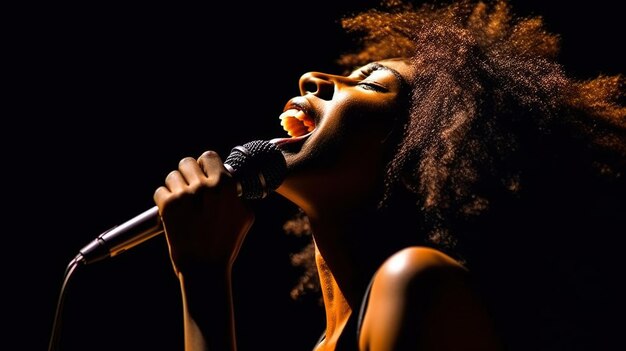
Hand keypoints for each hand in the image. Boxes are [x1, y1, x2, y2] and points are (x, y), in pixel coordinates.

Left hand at [153, 150, 254, 273]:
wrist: (205, 268)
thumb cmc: (227, 244)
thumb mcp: (245, 217)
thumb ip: (238, 196)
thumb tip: (234, 185)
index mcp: (225, 186)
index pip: (209, 157)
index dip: (205, 165)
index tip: (203, 174)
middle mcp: (204, 187)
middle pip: (187, 162)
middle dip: (188, 174)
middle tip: (191, 189)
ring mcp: (184, 196)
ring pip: (172, 175)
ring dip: (175, 187)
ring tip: (182, 202)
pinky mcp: (168, 207)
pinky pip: (160, 191)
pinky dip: (164, 200)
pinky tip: (172, 211)